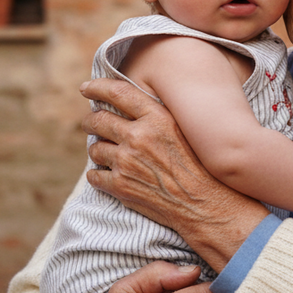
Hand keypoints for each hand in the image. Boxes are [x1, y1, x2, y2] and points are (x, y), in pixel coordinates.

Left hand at [80, 79, 268, 271]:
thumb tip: (132, 106)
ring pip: (95, 149)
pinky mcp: (120, 186)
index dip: (98, 87)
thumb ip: (158, 116)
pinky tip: (108, 176)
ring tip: (106, 154)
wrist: (205, 205)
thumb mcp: (184, 130)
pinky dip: (99, 175)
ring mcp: (126, 161)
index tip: (87, 88)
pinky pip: (95, 176)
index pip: (118, 92)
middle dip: (91, 121)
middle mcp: (139, 136)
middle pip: (99, 120)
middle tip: (91, 124)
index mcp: (157, 117)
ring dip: (98, 151)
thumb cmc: (200, 167)